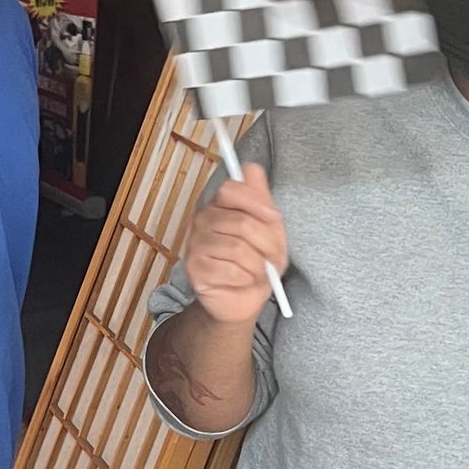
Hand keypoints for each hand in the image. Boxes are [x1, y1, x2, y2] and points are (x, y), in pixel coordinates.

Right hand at [183, 162, 287, 326]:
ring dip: (258, 265)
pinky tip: (244, 281)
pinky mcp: (194, 268)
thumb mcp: (268, 228)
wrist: (242, 300)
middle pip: (242, 222)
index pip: (231, 189)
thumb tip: (252, 168)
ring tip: (259, 272)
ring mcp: (195, 244)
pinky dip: (246, 278)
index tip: (274, 219)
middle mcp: (203, 220)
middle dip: (268, 244)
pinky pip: (230, 270)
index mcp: (219, 206)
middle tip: (273, 258)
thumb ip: (260, 199)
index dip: (257, 203)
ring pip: (238, 249)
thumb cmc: (255, 263)